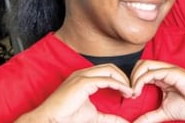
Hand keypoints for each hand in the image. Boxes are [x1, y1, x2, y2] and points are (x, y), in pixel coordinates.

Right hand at [16, 64, 133, 122]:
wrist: (51, 120)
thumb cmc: (68, 118)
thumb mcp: (95, 117)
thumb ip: (110, 118)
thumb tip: (124, 122)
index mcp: (84, 78)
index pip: (107, 71)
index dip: (121, 80)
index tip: (129, 93)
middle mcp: (83, 74)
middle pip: (111, 67)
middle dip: (125, 78)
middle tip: (133, 92)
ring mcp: (82, 76)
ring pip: (110, 70)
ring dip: (124, 80)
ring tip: (131, 92)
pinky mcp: (82, 82)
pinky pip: (106, 80)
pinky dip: (119, 85)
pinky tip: (126, 93)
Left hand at [130, 60, 184, 122]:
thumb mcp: (164, 112)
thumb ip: (150, 116)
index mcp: (163, 77)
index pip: (142, 71)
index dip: (132, 82)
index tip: (130, 97)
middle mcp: (165, 71)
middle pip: (140, 64)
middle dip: (130, 78)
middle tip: (130, 94)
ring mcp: (170, 70)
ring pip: (144, 65)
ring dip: (134, 79)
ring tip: (134, 93)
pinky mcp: (174, 72)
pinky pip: (152, 72)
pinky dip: (141, 81)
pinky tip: (139, 92)